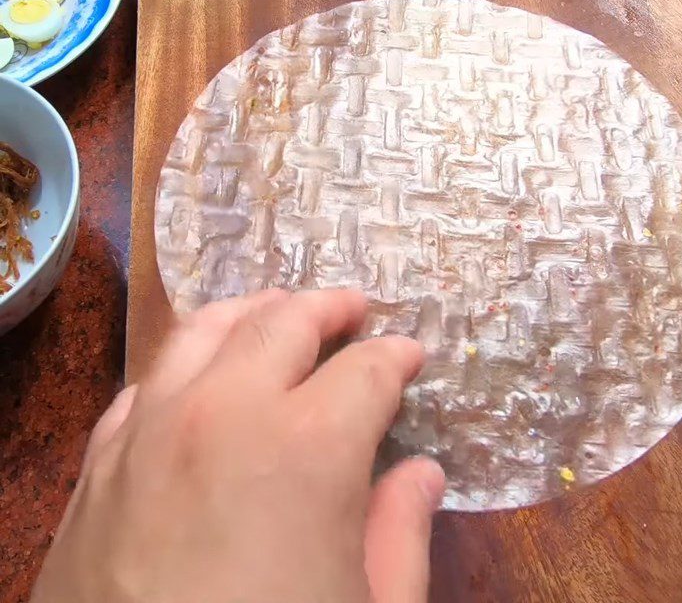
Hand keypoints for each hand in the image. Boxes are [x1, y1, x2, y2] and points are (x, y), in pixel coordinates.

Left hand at [31, 289, 444, 602]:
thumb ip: (403, 533)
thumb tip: (421, 474)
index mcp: (309, 446)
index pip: (368, 368)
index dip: (398, 356)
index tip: (411, 354)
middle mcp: (227, 413)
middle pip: (285, 323)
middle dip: (330, 307)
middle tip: (354, 308)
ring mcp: (153, 430)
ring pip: (206, 329)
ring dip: (254, 312)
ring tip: (280, 311)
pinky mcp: (99, 463)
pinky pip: (147, 383)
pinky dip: (187, 362)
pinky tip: (201, 376)